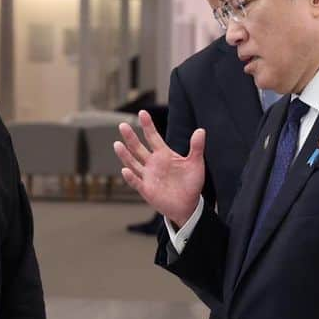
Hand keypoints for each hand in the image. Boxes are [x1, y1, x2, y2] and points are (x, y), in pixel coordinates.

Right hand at [113, 110, 204, 226]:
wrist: (188, 205)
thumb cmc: (191, 183)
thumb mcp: (195, 163)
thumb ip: (196, 147)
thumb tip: (201, 130)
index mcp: (163, 155)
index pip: (153, 137)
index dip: (148, 125)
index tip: (142, 112)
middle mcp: (152, 163)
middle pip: (138, 148)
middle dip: (131, 137)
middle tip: (123, 125)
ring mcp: (148, 176)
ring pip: (133, 163)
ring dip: (125, 155)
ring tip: (117, 144)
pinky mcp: (146, 189)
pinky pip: (136, 182)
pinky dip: (131, 177)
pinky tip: (125, 170)